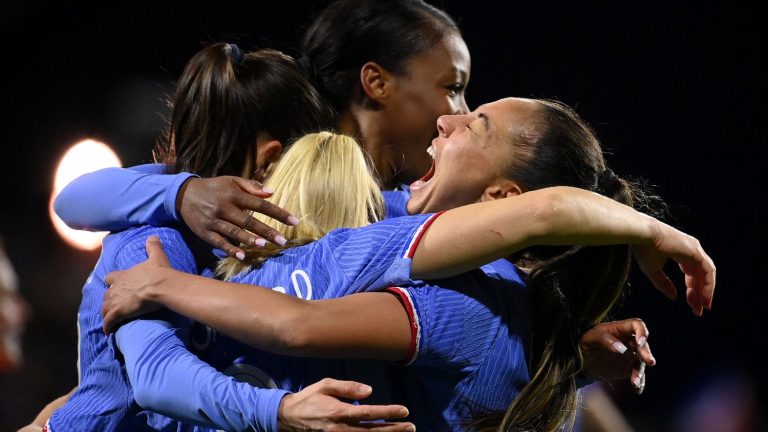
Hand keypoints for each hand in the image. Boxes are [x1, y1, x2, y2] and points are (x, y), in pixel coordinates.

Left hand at [102, 236, 169, 332]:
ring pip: (105, 308)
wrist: (160, 286)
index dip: (112, 283)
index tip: (114, 285)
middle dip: (109, 300)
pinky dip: (107, 326)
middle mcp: (115, 288)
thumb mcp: (156, 256)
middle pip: (106, 295)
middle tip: (114, 305)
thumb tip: (152, 236)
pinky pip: (109, 321)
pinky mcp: (118, 312)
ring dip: (107, 313)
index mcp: (122, 275)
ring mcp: (115, 301)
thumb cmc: (158, 272)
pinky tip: (108, 331)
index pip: (109, 278)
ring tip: (110, 319)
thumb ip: (153, 246)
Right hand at [178, 177, 298, 258]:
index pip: (260, 204)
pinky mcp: (204, 232)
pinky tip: (242, 255)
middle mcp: (224, 207)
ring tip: (265, 246)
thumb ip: (251, 186)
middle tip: (283, 241)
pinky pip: (219, 242)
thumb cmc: (213, 188)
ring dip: (250, 240)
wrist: (182, 194)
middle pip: (249, 221)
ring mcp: (214, 221)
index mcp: (234, 194)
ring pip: (234, 232)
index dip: (278, 213)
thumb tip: (271, 192)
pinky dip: (230, 249)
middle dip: (267, 231)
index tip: (294, 221)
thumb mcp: (231, 181)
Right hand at [278, 378, 414, 431]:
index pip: (369, 413)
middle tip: (411, 426)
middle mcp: (340, 428)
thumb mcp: (325, 385)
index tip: (404, 411)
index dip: (388, 412)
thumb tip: (370, 391)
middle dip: (393, 429)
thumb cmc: (309, 398)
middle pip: (372, 431)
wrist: (287, 418)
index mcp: (339, 411)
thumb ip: (347, 387)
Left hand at [579, 319, 653, 394]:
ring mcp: (630, 355)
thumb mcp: (591, 337)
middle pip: (643, 345)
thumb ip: (605, 340)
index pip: (637, 325)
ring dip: (640, 372)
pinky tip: (637, 389)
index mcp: (620, 329)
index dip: (642, 332)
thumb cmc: (586, 341)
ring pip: (641, 362)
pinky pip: (637, 374)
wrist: (581, 358)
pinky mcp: (628, 368)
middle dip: (646, 353)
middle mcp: (628, 341)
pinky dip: (638, 382)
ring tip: (635, 382)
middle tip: (649, 362)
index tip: (639, 342)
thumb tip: (622, 348)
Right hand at [632, 221, 715, 315]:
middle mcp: (691, 250)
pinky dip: (708, 285)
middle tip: (698, 310)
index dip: (692, 290)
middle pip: (700, 276)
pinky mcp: (696, 251)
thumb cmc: (643, 249)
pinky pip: (708, 271)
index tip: (691, 305)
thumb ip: (663, 284)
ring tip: (703, 307)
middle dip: (699, 294)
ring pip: (706, 274)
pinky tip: (704, 297)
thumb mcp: (652, 271)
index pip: (691, 274)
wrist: (642, 235)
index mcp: (681, 253)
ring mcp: (695, 249)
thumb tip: (674, 297)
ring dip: (706, 292)